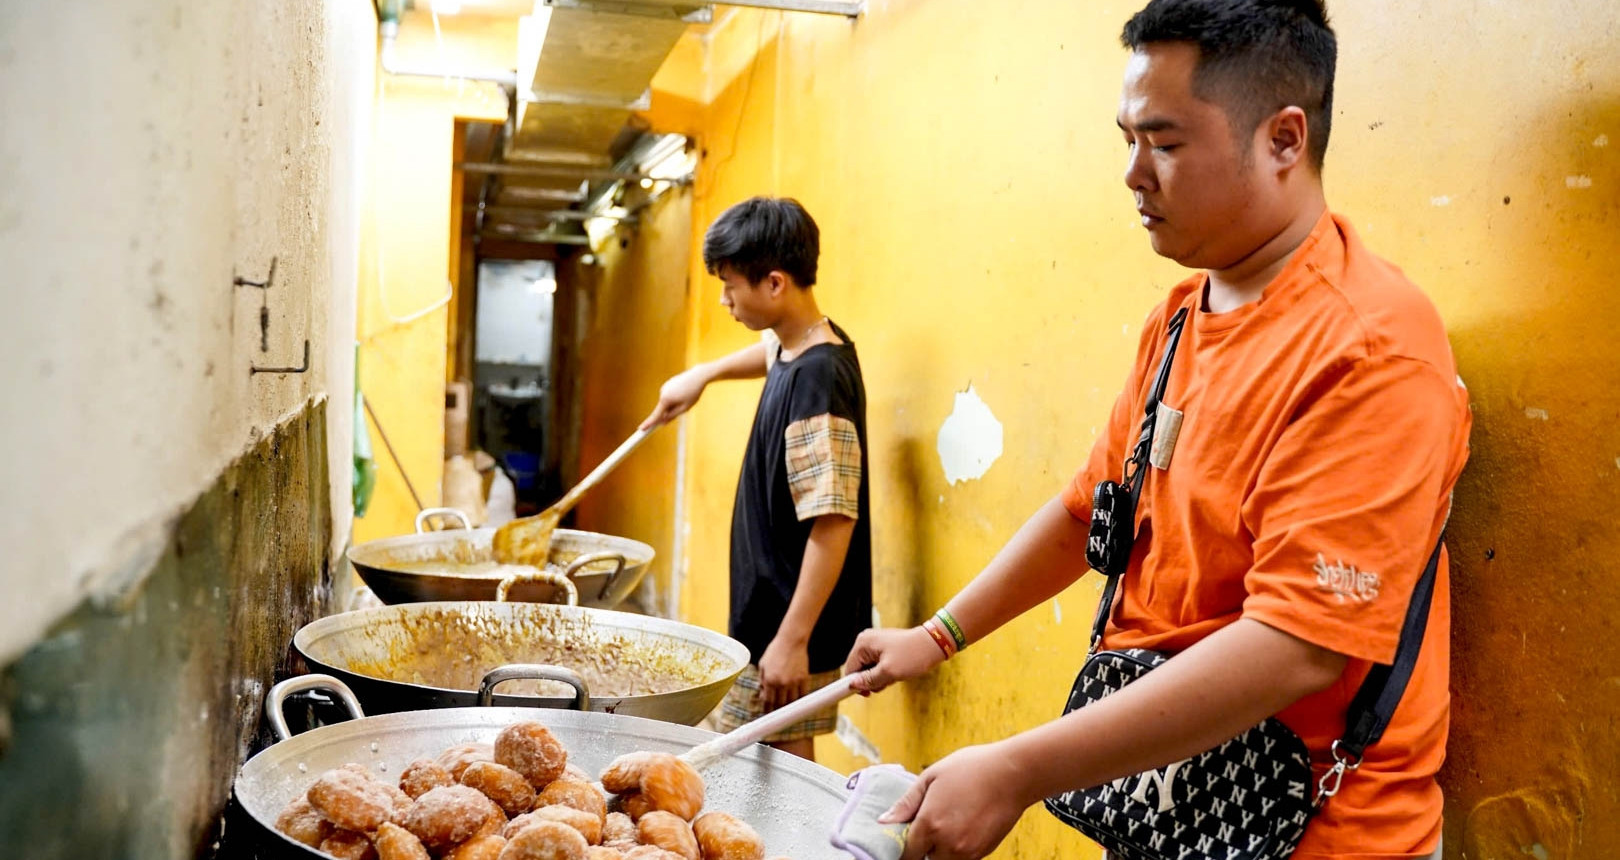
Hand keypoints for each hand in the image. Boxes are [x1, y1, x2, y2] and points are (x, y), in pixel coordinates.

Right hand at [640, 367, 710, 429]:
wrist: (698, 376)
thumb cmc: (693, 393)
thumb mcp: (685, 408)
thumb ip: (673, 415)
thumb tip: (662, 422)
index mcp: (666, 399)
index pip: (656, 415)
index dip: (648, 423)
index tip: (640, 429)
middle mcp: (662, 392)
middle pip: (662, 409)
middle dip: (670, 412)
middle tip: (683, 406)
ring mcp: (664, 387)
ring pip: (666, 402)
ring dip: (674, 404)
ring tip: (686, 397)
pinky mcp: (667, 384)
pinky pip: (669, 396)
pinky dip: (674, 398)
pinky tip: (684, 392)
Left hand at [757, 635, 809, 710]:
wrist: (791, 641)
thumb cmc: (775, 651)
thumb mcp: (763, 664)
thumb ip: (762, 680)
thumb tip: (762, 692)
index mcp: (769, 680)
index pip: (768, 701)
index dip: (767, 709)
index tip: (767, 712)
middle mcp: (781, 683)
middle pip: (780, 703)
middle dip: (777, 708)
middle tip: (776, 710)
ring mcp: (793, 682)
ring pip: (791, 701)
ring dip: (788, 705)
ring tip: (786, 705)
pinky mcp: (804, 679)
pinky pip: (802, 694)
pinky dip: (799, 699)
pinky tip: (796, 699)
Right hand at [842, 626, 946, 694]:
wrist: (934, 643)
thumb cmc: (912, 655)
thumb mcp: (889, 672)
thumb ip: (869, 680)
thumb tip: (853, 686)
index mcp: (863, 643)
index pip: (850, 669)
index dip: (855, 684)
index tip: (864, 695)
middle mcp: (866, 641)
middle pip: (859, 670)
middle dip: (872, 680)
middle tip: (887, 682)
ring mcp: (875, 643)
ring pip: (870, 670)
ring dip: (881, 678)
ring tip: (895, 675)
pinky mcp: (884, 647)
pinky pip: (878, 666)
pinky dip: (886, 672)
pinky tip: (897, 672)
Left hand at [881, 743, 1034, 859]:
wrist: (1013, 773)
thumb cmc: (972, 768)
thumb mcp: (932, 776)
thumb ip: (906, 803)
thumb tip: (885, 820)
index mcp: (929, 824)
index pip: (906, 853)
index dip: (904, 845)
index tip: (906, 836)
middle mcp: (947, 844)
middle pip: (925, 859)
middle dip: (923, 847)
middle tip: (930, 824)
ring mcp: (967, 852)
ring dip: (941, 849)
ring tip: (950, 821)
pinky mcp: (983, 853)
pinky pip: (962, 859)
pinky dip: (958, 849)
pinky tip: (964, 824)